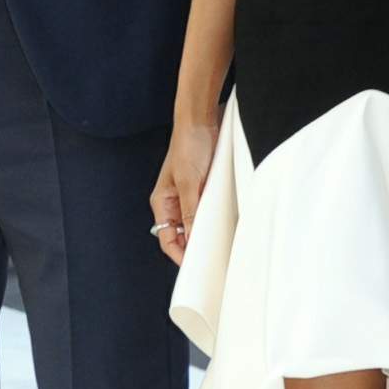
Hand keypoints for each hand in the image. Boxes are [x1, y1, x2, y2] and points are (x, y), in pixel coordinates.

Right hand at [149, 111, 221, 265]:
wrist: (201, 120)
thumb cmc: (189, 146)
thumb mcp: (190, 182)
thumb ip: (190, 212)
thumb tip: (192, 240)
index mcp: (163, 202)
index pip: (167, 239)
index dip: (180, 255)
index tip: (195, 268)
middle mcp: (174, 202)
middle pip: (181, 235)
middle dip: (194, 249)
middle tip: (212, 261)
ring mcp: (189, 196)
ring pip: (195, 225)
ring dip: (206, 234)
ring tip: (219, 246)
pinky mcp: (203, 189)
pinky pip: (207, 212)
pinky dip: (214, 220)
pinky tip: (225, 225)